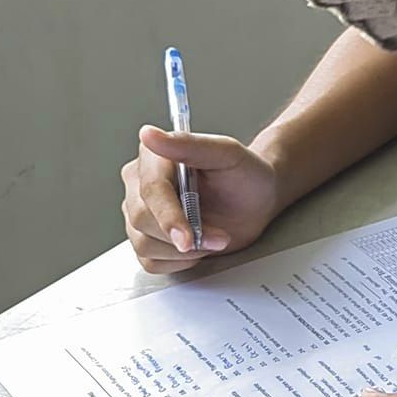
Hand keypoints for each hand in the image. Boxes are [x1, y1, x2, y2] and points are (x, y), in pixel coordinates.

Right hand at [120, 126, 282, 271]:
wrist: (256, 200)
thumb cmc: (245, 174)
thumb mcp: (227, 154)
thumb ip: (190, 145)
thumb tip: (149, 134)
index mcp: (154, 159)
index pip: (150, 191)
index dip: (168, 217)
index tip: (187, 238)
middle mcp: (140, 186)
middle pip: (142, 220)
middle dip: (185, 234)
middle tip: (219, 236)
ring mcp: (142, 214)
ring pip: (144, 244)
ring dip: (185, 251)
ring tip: (214, 238)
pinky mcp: (149, 239)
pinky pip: (151, 261)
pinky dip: (179, 262)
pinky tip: (199, 247)